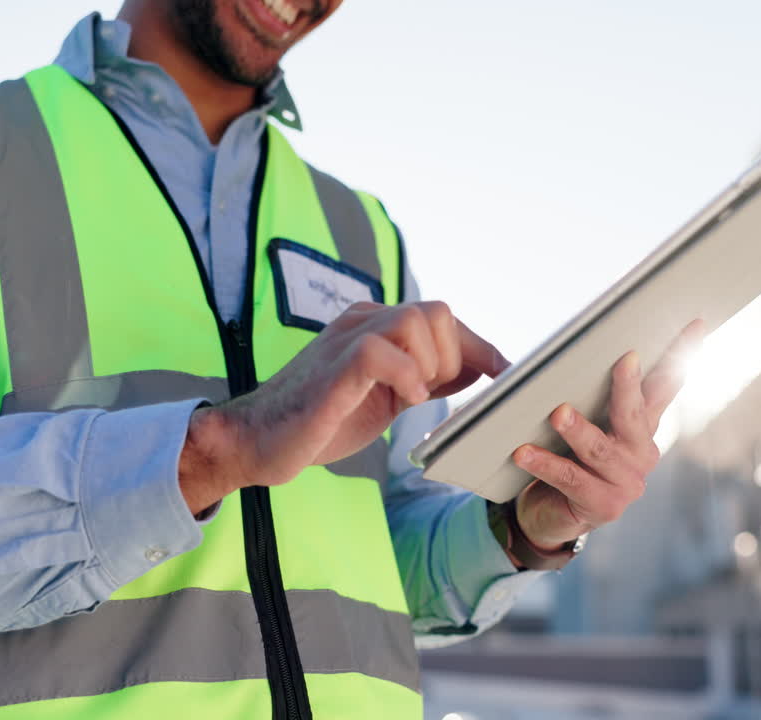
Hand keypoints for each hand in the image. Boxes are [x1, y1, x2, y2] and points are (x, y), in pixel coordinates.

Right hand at [179, 302, 507, 512]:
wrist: (256, 441)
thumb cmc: (319, 422)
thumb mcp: (386, 397)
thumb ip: (423, 377)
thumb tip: (474, 368)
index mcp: (374, 327)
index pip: (441, 319)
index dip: (479, 346)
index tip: (504, 375)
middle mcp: (362, 322)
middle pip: (437, 312)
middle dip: (453, 358)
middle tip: (432, 396)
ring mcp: (346, 340)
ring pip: (416, 320)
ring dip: (431, 365)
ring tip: (414, 398)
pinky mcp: (334, 367)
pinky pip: (383, 351)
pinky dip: (406, 376)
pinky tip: (403, 401)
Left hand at [510, 321, 705, 550]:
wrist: (550, 514)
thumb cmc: (567, 458)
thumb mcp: (587, 424)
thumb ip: (591, 394)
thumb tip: (573, 347)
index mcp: (641, 428)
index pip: (664, 386)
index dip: (680, 355)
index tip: (696, 323)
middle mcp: (641, 454)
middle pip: (635, 415)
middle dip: (628, 387)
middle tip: (623, 361)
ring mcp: (626, 483)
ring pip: (600, 450)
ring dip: (578, 430)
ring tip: (558, 413)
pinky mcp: (602, 506)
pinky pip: (570, 479)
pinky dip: (545, 463)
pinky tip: (524, 453)